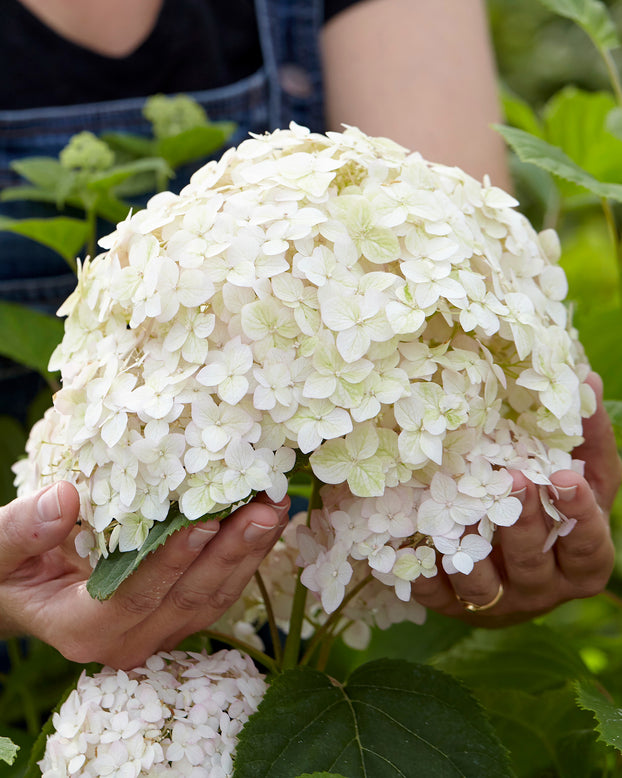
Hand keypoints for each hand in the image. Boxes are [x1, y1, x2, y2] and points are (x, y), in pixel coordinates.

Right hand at [0, 485, 288, 667]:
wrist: (23, 589)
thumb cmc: (10, 569)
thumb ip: (21, 531)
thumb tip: (65, 498)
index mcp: (82, 628)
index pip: (135, 596)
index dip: (171, 561)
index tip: (206, 521)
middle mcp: (126, 641)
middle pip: (188, 600)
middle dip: (231, 552)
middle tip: (265, 508)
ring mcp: (156, 632)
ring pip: (213, 599)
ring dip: (249, 553)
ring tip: (277, 506)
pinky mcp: (175, 615)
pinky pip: (217, 591)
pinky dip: (244, 556)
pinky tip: (266, 520)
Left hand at [411, 372, 620, 624]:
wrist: (514, 571)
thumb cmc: (553, 514)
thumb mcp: (580, 480)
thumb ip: (585, 439)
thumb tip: (587, 379)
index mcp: (580, 563)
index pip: (589, 545)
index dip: (579, 514)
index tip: (563, 476)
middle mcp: (542, 588)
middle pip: (533, 563)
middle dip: (522, 523)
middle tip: (510, 479)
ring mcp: (497, 602)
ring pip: (483, 587)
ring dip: (470, 553)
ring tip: (456, 519)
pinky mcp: (453, 607)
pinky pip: (434, 593)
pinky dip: (419, 570)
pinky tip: (406, 543)